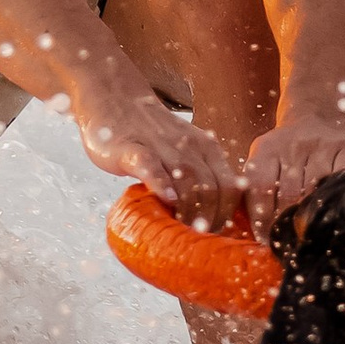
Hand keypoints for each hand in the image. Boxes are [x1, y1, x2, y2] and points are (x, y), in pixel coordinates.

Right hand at [79, 93, 246, 232]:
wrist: (115, 100)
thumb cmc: (151, 136)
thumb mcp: (185, 153)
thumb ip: (199, 180)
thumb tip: (212, 224)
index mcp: (208, 150)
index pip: (230, 189)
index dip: (226, 217)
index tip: (216, 238)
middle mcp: (191, 147)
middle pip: (211, 190)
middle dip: (208, 221)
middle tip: (197, 243)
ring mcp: (162, 146)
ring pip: (187, 181)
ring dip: (189, 211)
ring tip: (184, 234)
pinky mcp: (132, 148)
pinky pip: (151, 166)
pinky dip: (161, 184)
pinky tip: (165, 200)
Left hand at [241, 118, 344, 240]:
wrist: (321, 116)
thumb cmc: (289, 153)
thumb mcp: (266, 161)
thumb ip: (258, 191)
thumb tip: (259, 235)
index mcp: (267, 149)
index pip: (260, 186)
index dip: (262, 218)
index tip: (266, 240)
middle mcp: (295, 144)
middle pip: (288, 192)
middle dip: (286, 223)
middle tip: (288, 244)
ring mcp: (324, 145)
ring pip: (315, 188)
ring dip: (310, 216)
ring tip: (307, 235)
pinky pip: (343, 179)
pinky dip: (336, 199)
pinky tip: (332, 214)